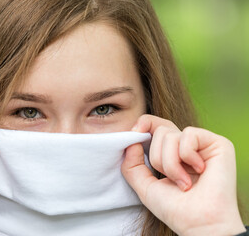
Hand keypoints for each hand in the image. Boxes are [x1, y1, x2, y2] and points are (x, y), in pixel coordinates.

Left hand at [121, 114, 245, 235]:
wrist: (199, 224)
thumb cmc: (175, 209)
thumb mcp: (145, 186)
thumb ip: (132, 164)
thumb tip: (132, 141)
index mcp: (172, 153)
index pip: (154, 126)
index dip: (142, 126)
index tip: (133, 134)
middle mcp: (187, 145)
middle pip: (159, 129)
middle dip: (157, 158)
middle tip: (169, 179)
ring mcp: (202, 144)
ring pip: (170, 135)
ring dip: (171, 164)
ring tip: (184, 182)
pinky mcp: (217, 143)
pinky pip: (188, 135)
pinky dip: (186, 156)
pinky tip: (199, 171)